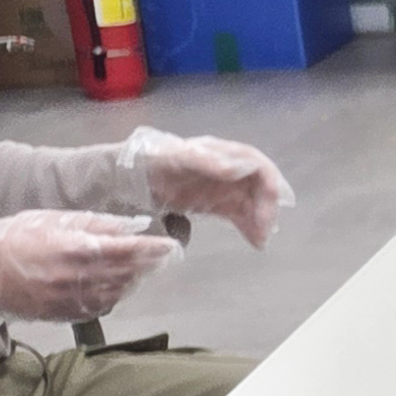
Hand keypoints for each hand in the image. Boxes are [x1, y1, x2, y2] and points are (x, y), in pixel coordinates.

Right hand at [0, 207, 179, 317]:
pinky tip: (114, 286)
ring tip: (138, 269)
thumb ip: (97, 224)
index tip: (172, 246)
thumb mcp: (56, 219)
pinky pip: (100, 307)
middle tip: (160, 256)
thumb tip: (133, 226)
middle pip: (129, 274)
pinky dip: (113, 297)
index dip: (155, 249)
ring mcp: (72, 299)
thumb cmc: (17, 236)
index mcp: (79, 249)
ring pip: (118, 293)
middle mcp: (79, 278)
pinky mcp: (64, 314)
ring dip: (133, 281)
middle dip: (147, 265)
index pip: (129, 250)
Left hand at [126, 128, 291, 245]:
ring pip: (253, 203)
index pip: (258, 166)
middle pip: (260, 186)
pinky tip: (254, 242)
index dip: (269, 187)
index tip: (265, 210)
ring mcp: (223, 187)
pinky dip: (249, 227)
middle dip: (266, 209)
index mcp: (222, 153)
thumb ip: (206, 161)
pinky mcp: (216, 203)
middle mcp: (229, 168)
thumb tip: (238, 170)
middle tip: (263, 233)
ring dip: (261, 221)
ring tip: (260, 242)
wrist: (126, 176)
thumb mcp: (175, 158)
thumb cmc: (150, 163)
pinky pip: (240, 214)